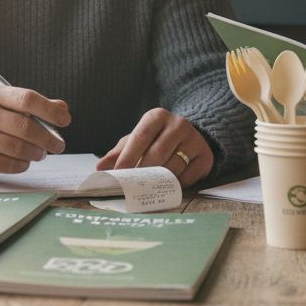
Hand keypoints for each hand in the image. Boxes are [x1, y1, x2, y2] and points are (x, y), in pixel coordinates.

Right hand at [0, 84, 68, 176]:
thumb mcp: (4, 104)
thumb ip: (33, 105)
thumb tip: (62, 109)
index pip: (27, 98)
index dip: (50, 110)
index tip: (65, 120)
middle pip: (25, 126)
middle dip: (48, 138)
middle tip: (58, 145)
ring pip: (18, 148)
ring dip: (36, 153)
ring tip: (40, 153)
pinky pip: (8, 165)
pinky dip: (22, 165)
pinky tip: (24, 162)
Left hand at [96, 108, 212, 186]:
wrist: (191, 137)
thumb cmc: (156, 140)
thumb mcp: (136, 140)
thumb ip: (118, 153)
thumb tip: (100, 168)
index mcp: (157, 116)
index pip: (140, 137)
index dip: (128, 157)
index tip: (117, 175)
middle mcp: (178, 124)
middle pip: (157, 154)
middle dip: (141, 173)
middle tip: (130, 187)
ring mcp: (195, 140)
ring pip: (173, 167)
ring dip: (158, 181)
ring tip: (146, 189)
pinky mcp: (205, 157)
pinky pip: (187, 177)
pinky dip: (175, 185)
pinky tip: (166, 187)